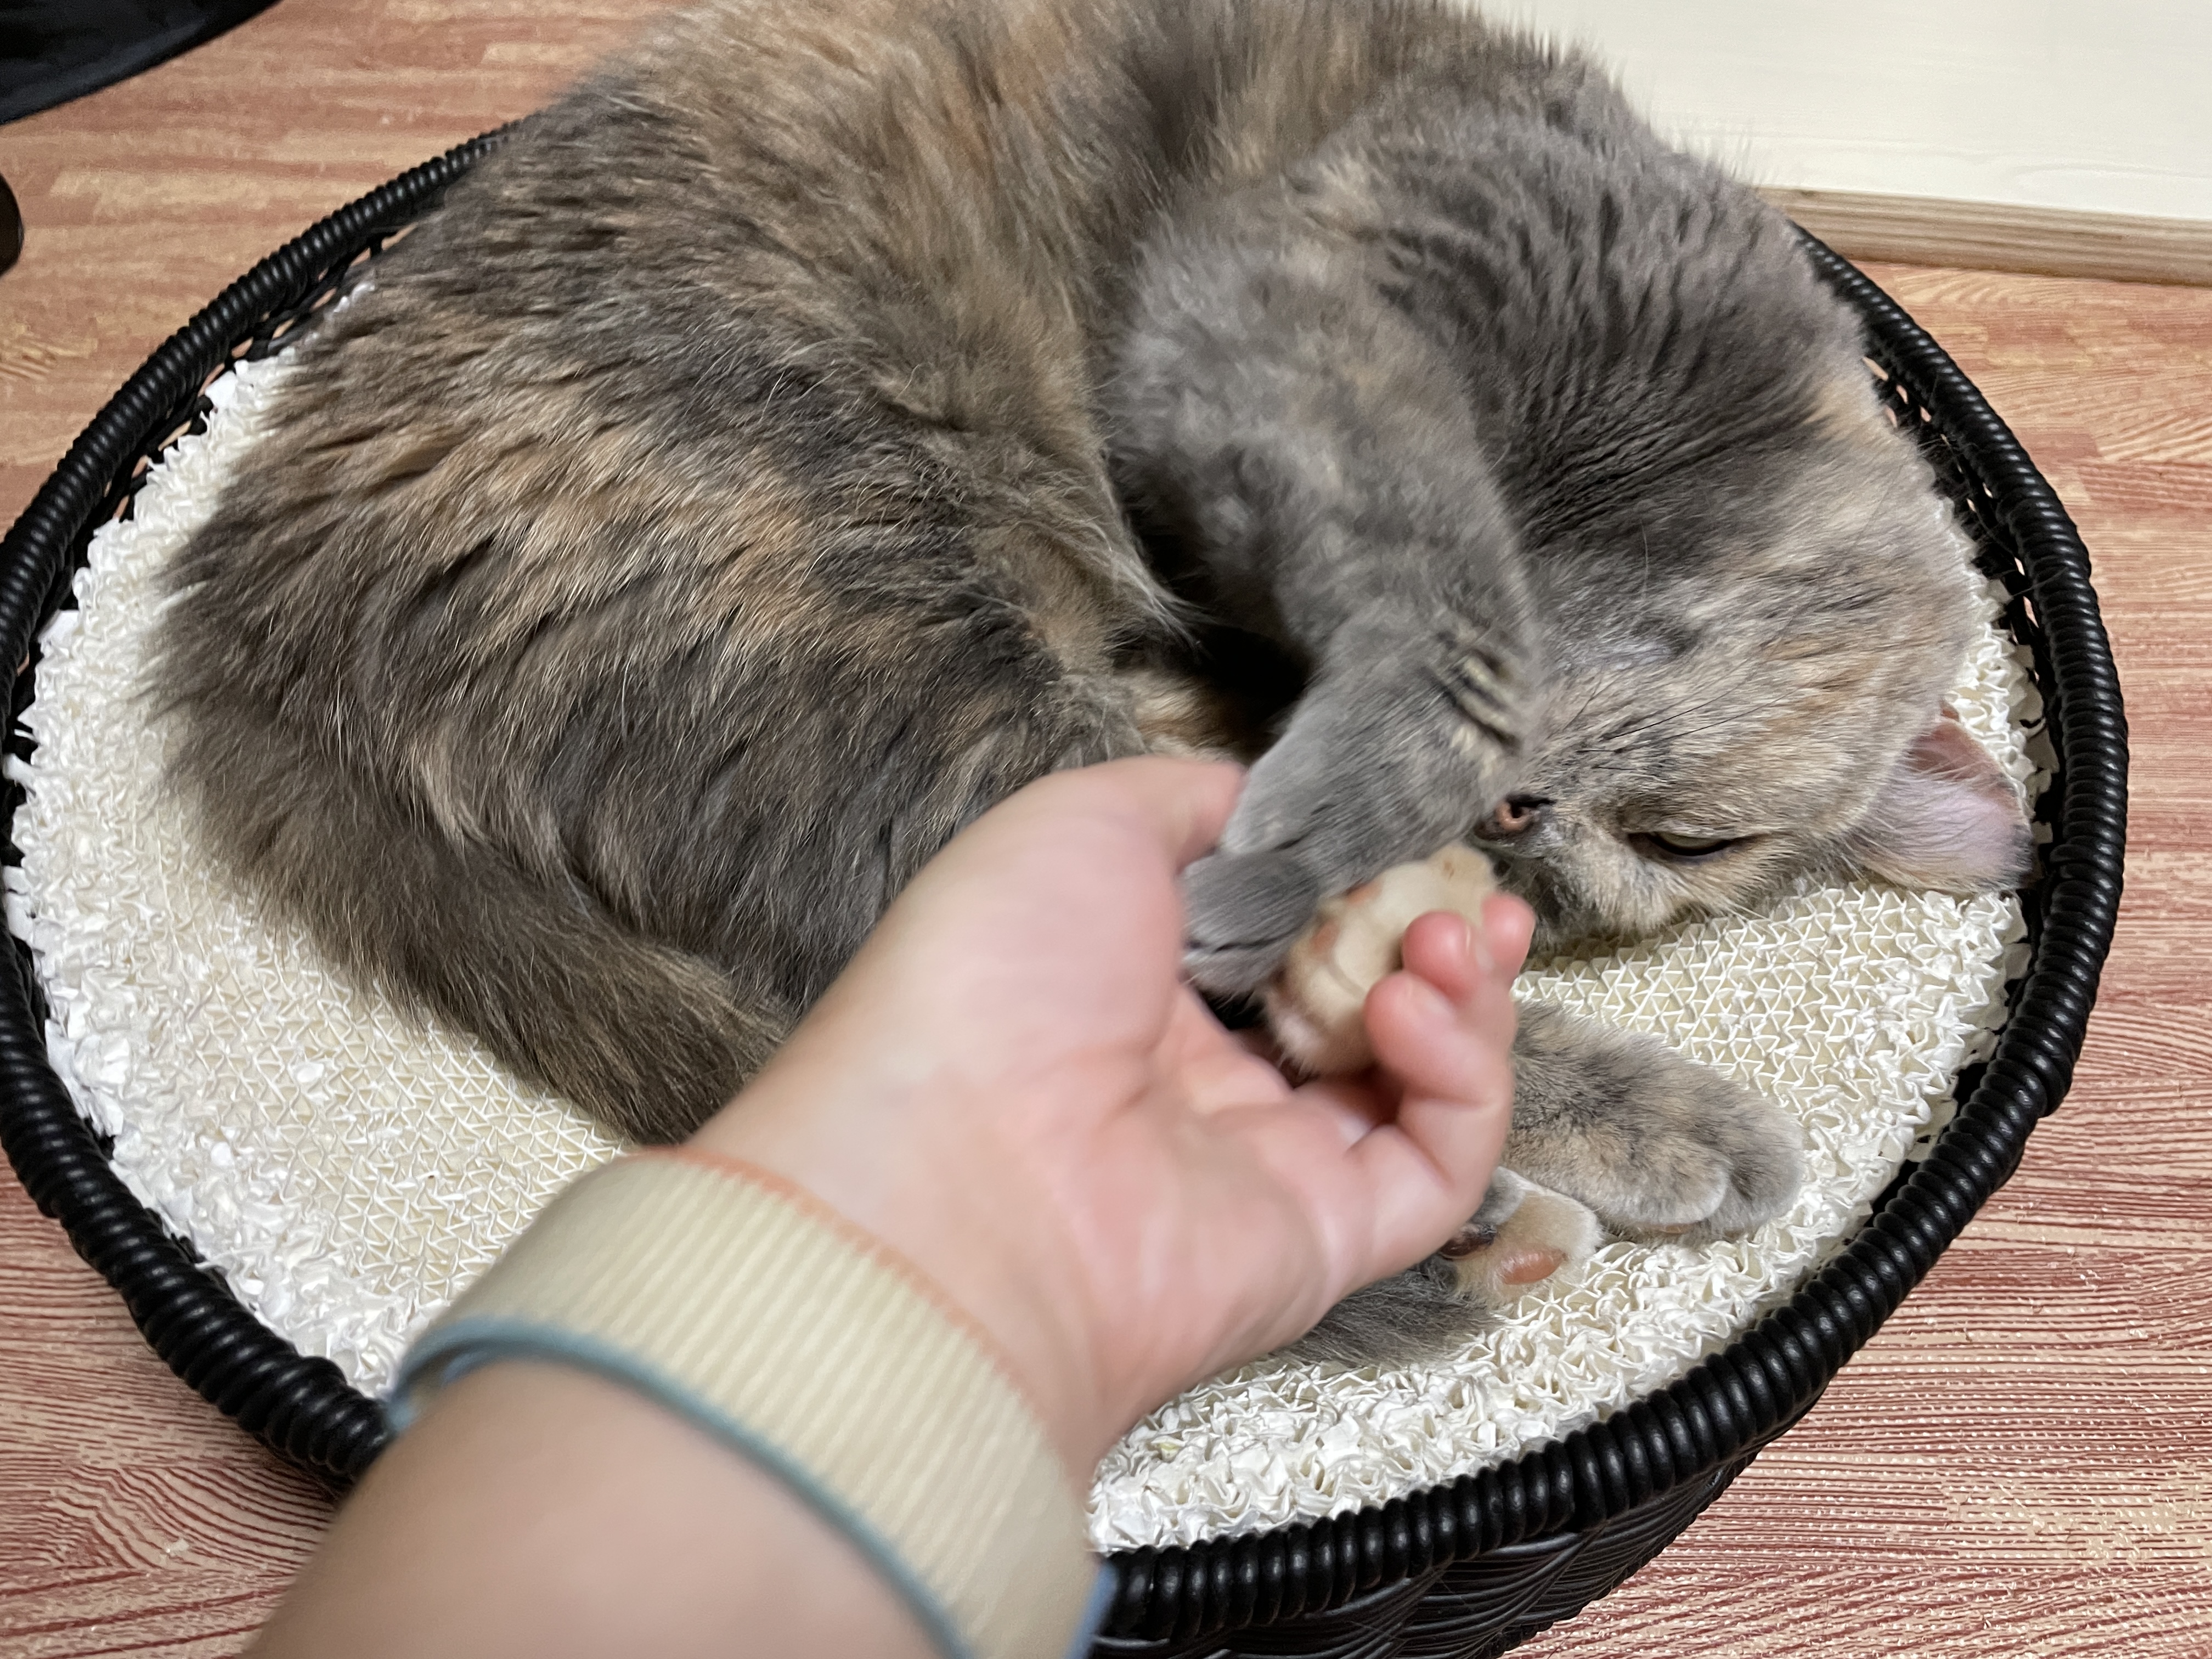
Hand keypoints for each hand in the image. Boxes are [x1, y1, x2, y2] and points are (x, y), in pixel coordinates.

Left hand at [700, 757, 1532, 1476]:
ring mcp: (1274, 1165)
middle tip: (1471, 896)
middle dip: (1438, 936)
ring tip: (1446, 941)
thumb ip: (1195, 804)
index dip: (1366, 881)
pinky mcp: (1329, 1239)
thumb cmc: (996, 976)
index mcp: (1145, 988)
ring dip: (1465, 994)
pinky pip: (1439, 1165)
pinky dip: (1460, 1079)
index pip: (1294, 930)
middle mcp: (1211, 1080)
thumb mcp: (1081, 823)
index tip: (1414, 837)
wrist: (960, 1173)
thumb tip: (1278, 808)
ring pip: (1421, 1082)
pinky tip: (1412, 1010)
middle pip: (1371, 1001)